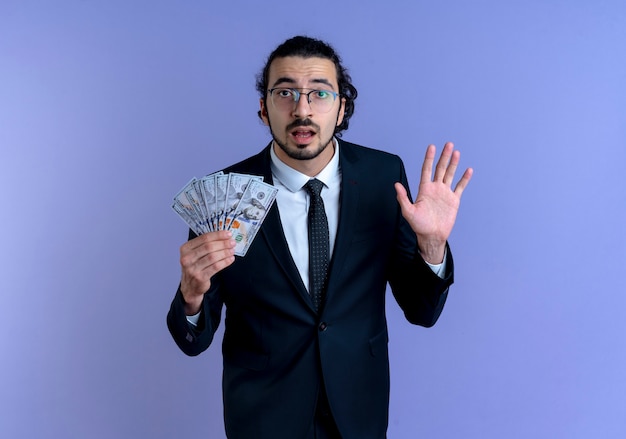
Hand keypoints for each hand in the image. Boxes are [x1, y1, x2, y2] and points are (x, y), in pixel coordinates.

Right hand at [179, 231, 235, 314]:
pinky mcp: (200, 277)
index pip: (204, 238)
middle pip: (209, 247)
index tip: (228, 234)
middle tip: (232, 243)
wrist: (190, 287)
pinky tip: (230, 259)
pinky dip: (225, 262)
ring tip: (232, 250)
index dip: (217, 235)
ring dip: (225, 252)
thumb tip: (224, 237)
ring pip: (213, 257)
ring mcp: (192, 268)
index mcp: (185, 249)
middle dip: (223, 243)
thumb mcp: (195, 254)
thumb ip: (205, 245)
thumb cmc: (195, 267)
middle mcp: (187, 258)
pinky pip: (215, 267)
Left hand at [395, 142, 472, 263]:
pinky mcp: (454, 200)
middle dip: (444, 156)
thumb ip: (403, 198)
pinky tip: (468, 170)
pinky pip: (460, 187)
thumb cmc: (419, 225)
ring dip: (453, 164)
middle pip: (440, 169)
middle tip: (448, 144)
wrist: (432, 236)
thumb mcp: (408, 212)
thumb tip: (396, 185)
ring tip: (457, 152)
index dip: (429, 158)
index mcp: (424, 189)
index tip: (432, 147)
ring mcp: (445, 193)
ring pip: (450, 175)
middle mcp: (435, 188)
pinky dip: (464, 179)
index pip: (426, 170)